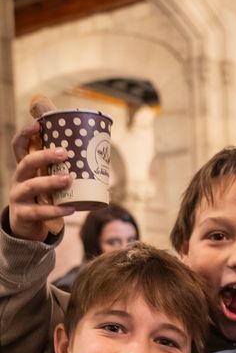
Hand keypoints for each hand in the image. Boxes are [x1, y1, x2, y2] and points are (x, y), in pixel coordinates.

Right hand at [9, 122, 73, 239]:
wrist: (28, 227)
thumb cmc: (44, 199)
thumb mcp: (48, 182)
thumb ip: (64, 171)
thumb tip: (100, 159)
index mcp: (25, 168)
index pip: (19, 147)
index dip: (25, 134)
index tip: (38, 124)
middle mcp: (18, 179)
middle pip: (26, 163)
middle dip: (44, 156)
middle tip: (64, 153)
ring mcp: (18, 197)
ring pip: (32, 186)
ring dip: (50, 182)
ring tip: (68, 180)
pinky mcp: (24, 215)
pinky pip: (39, 212)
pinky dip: (56, 211)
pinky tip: (70, 208)